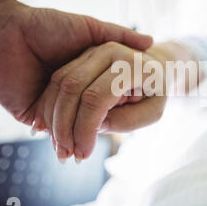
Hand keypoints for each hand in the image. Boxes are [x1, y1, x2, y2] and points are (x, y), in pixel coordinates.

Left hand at [0, 6, 152, 127]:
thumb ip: (119, 34)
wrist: (3, 33)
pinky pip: (50, 129)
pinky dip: (60, 136)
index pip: (106, 96)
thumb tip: (151, 42)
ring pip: (71, 126)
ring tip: (84, 147)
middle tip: (107, 128)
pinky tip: (68, 142)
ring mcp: (52, 103)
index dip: (117, 105)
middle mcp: (71, 91)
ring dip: (76, 136)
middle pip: (90, 115)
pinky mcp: (32, 112)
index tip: (131, 107)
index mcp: (84, 74)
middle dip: (94, 128)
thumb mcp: (90, 28)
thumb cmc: (47, 27)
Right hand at [35, 41, 167, 161]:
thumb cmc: (156, 93)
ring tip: (59, 147)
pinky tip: (53, 130)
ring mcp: (91, 51)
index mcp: (130, 64)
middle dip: (64, 126)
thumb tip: (95, 127)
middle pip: (72, 88)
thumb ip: (129, 120)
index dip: (85, 128)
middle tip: (65, 154)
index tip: (83, 154)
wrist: (155, 67)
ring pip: (60, 83)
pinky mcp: (80, 56)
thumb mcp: (154, 112)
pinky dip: (50, 106)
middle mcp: (108, 51)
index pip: (96, 97)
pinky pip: (57, 79)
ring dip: (53, 117)